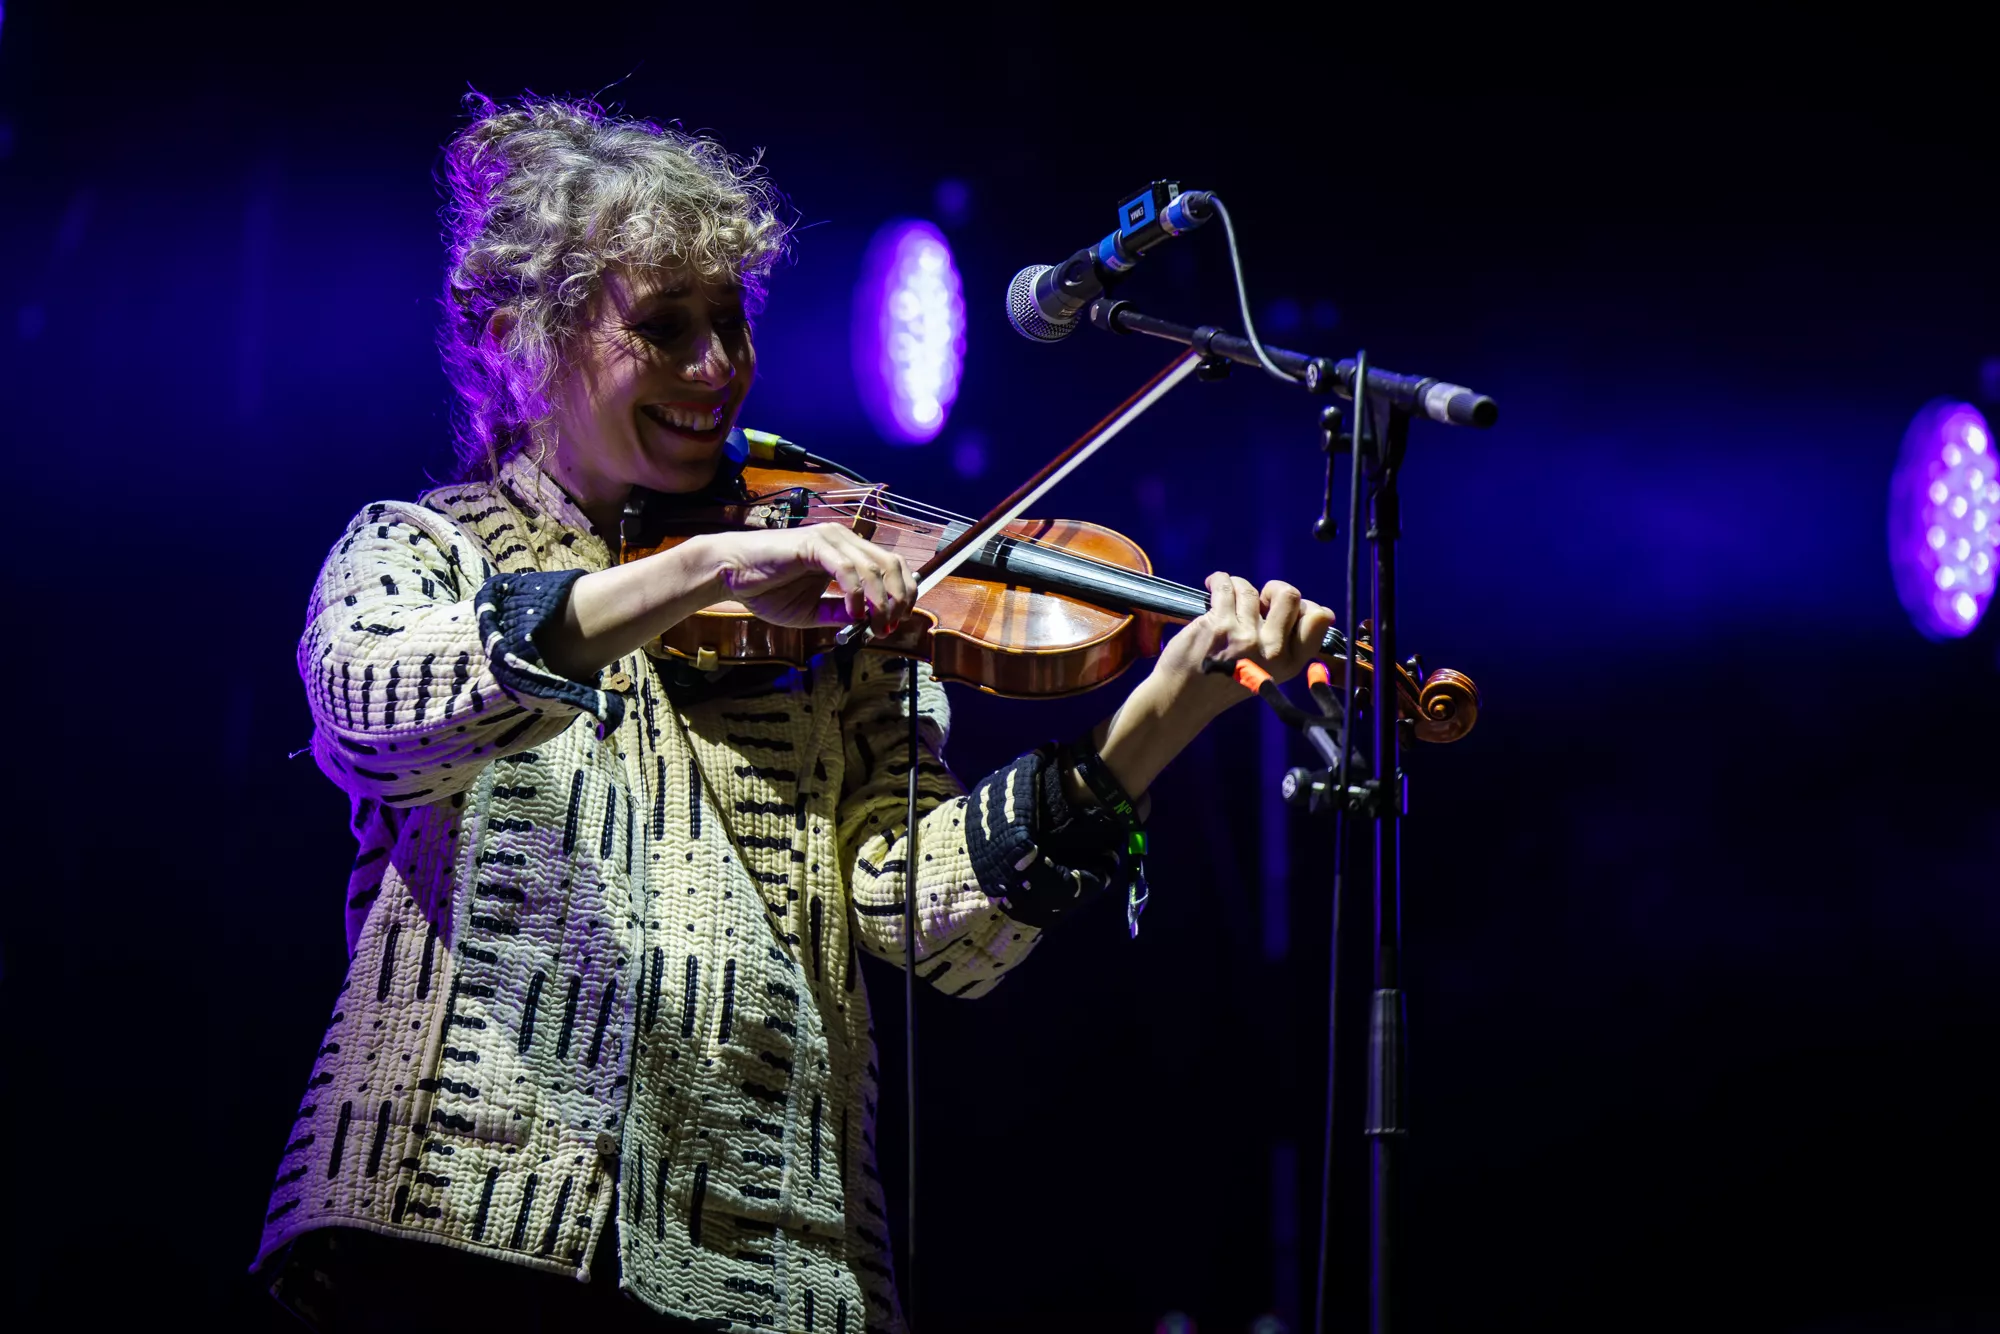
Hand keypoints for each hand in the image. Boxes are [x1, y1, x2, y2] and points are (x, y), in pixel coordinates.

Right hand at [698, 526, 917, 635]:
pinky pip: (847, 570)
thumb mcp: (813, 610)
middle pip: (892, 564)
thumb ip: (840, 613)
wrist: (731, 575)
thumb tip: (870, 623)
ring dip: (880, 602)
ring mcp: (830, 539)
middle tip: (889, 627)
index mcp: (847, 551)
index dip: (902, 594)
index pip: (892, 565)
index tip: (895, 622)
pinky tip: (852, 615)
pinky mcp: (814, 544)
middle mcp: (843, 539)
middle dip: (898, 599)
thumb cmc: (766, 590)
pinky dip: (856, 595)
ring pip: (874, 568)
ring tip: (874, 626)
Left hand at [1153, 572, 1335, 707]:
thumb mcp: (1268, 672)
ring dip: (1238, 586)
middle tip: (1259, 601)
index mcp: (1290, 663)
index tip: (1284, 610)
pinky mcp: (1219, 625)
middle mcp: (1273, 650)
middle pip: (1289, 595)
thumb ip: (1284, 644)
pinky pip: (1226, 586)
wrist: (1184, 698)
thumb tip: (1300, 605)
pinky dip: (1219, 580)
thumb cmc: (1223, 682)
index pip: (1318, 619)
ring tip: (1228, 595)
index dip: (1304, 605)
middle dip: (1274, 589)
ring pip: (1252, 589)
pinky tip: (1214, 584)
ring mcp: (1246, 636)